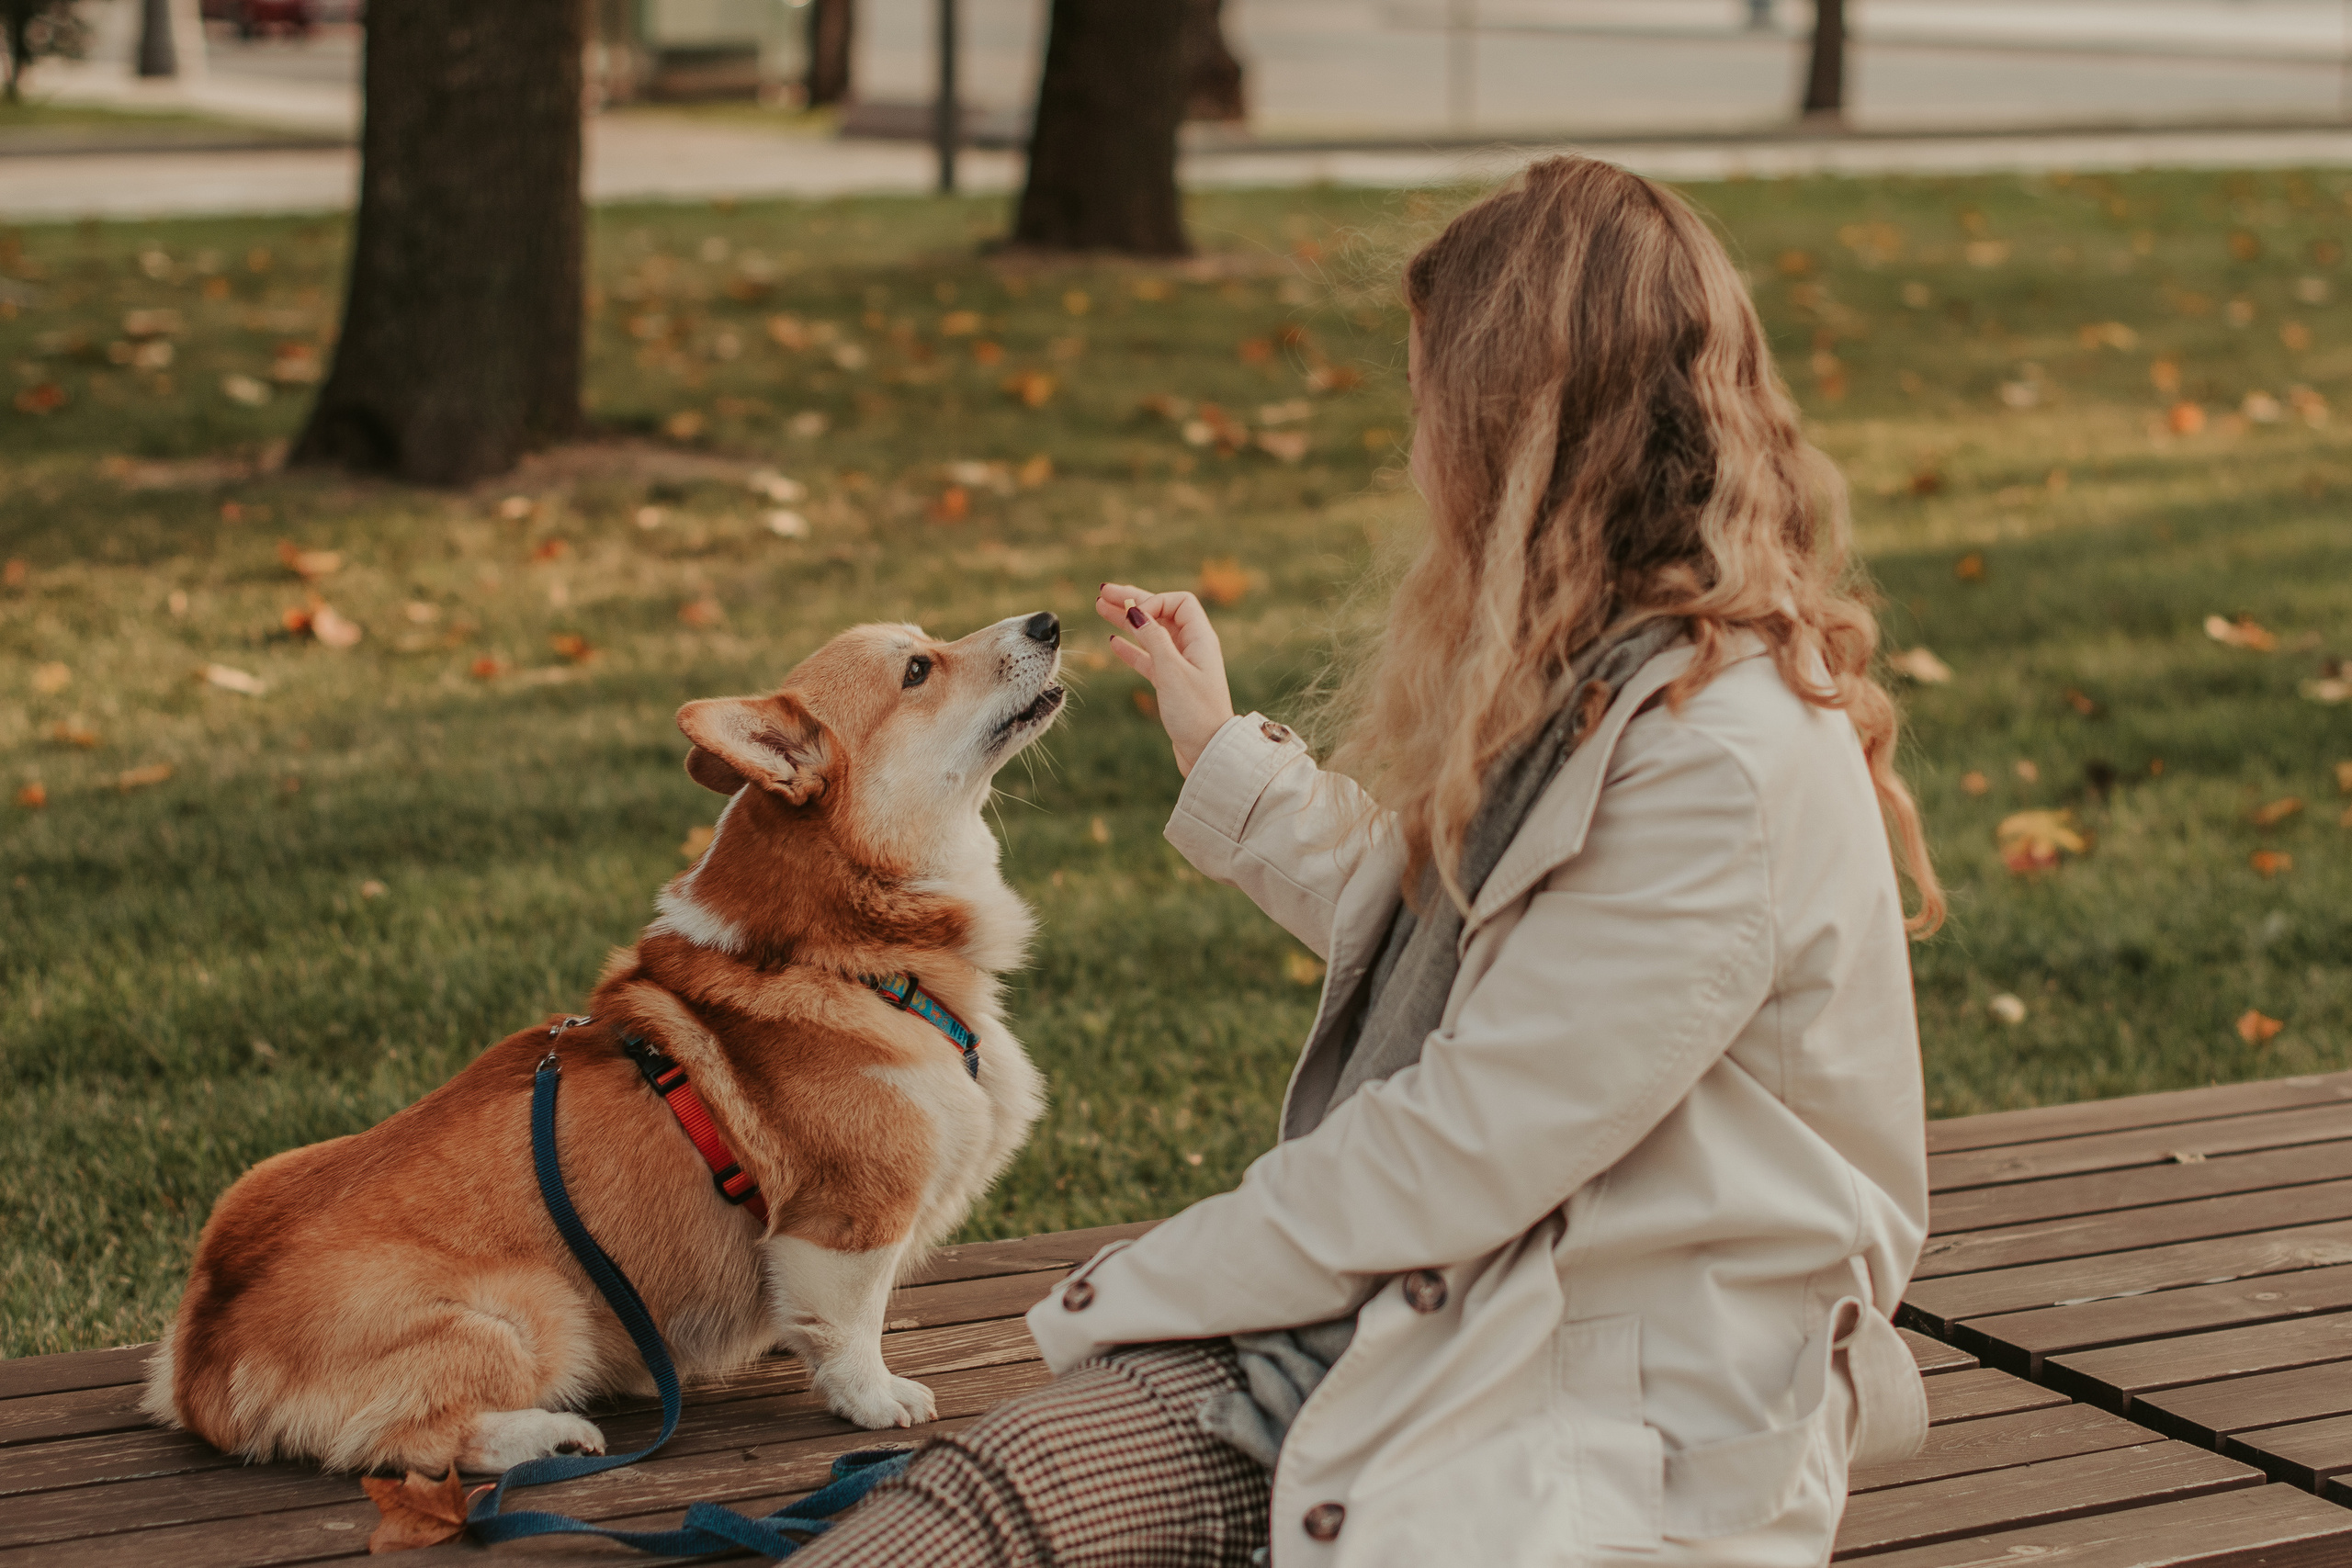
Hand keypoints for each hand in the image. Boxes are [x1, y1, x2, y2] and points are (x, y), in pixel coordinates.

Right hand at [1096, 583, 1235, 775]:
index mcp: (1201, 639)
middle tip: (1103, 592)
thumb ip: (1154, 638)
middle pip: (1161, 614)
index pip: (1179, 602)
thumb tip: (1136, 610)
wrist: (1207, 752)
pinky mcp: (1171, 683)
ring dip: (1127, 622)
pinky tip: (1112, 643)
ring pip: (1151, 635)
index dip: (1154, 601)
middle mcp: (1192, 648)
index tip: (1134, 615)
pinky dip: (1132, 648)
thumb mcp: (1172, 671)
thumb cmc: (1195, 713)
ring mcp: (1181, 665)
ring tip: (1100, 609)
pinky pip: (1149, 658)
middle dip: (1133, 601)